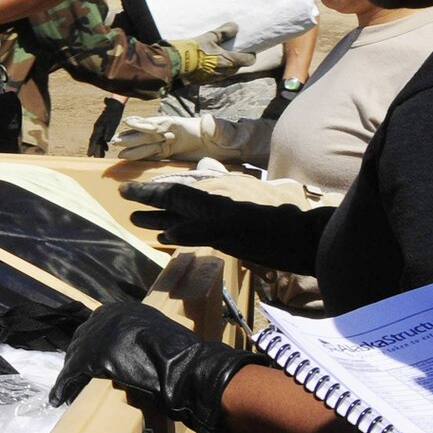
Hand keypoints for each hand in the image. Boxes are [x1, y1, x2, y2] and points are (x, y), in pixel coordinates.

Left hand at [48, 300, 267, 432]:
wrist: (187, 368)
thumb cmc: (181, 357)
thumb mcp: (156, 334)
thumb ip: (138, 337)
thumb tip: (132, 349)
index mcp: (123, 310)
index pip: (96, 327)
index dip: (90, 346)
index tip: (86, 362)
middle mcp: (106, 317)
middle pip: (81, 340)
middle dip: (77, 360)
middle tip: (74, 378)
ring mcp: (98, 335)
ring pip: (74, 357)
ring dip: (70, 375)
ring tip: (66, 391)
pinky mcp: (92, 357)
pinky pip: (71, 374)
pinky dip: (63, 388)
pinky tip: (58, 399)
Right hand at [113, 113, 251, 162]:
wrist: (234, 147)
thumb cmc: (230, 137)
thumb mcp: (226, 132)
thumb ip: (217, 127)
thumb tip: (208, 121)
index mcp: (183, 125)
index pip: (160, 124)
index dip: (144, 123)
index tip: (129, 123)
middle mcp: (174, 133)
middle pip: (149, 134)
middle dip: (132, 137)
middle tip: (115, 141)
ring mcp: (172, 144)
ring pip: (149, 145)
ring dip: (134, 149)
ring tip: (118, 154)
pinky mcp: (173, 154)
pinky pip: (154, 156)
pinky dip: (142, 158)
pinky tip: (131, 161)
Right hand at [121, 179, 332, 273]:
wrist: (308, 241)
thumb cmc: (274, 237)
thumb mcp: (235, 232)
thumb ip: (201, 231)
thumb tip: (170, 230)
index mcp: (212, 203)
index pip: (173, 194)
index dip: (148, 193)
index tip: (124, 191)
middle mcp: (214, 207)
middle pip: (176, 202)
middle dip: (151, 203)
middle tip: (127, 204)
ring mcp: (223, 219)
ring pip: (186, 215)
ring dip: (163, 217)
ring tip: (139, 222)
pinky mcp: (233, 233)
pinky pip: (198, 228)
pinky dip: (181, 230)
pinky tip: (175, 236)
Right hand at [172, 23, 256, 83]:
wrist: (177, 62)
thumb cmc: (196, 49)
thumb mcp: (210, 36)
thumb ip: (224, 32)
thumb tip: (235, 27)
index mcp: (230, 61)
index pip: (249, 60)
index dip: (250, 55)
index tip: (246, 49)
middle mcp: (226, 72)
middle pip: (238, 67)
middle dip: (236, 60)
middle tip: (230, 51)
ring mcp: (215, 79)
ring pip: (226, 73)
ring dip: (225, 66)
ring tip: (217, 57)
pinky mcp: (205, 82)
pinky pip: (215, 76)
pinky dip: (214, 71)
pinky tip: (206, 65)